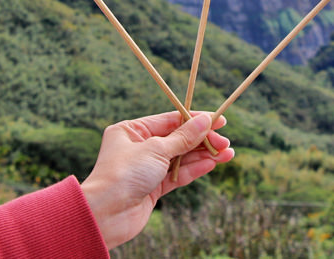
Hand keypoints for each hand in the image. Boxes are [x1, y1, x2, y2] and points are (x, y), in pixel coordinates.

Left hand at [80, 111, 234, 248]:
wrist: (106, 214)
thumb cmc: (124, 174)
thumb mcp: (156, 149)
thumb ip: (183, 137)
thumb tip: (204, 121)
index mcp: (131, 130)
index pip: (169, 120)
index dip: (195, 119)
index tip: (218, 119)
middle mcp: (138, 147)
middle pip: (177, 139)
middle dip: (202, 139)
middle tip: (225, 141)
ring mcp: (146, 168)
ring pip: (181, 158)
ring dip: (203, 155)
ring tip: (227, 153)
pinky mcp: (153, 188)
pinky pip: (178, 175)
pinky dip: (195, 169)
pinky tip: (213, 164)